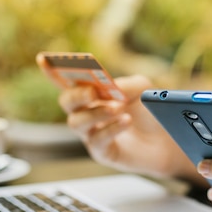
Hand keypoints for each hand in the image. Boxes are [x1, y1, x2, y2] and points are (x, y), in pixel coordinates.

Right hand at [59, 75, 191, 178]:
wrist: (167, 140)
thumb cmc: (150, 112)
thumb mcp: (143, 89)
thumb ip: (125, 84)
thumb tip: (110, 88)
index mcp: (92, 93)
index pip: (66, 81)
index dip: (52, 70)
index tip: (43, 59)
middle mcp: (87, 113)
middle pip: (67, 102)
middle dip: (77, 94)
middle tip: (93, 91)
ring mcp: (92, 134)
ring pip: (76, 123)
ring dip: (95, 112)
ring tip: (117, 108)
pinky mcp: (102, 152)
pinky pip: (96, 140)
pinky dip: (110, 129)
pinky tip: (126, 121)